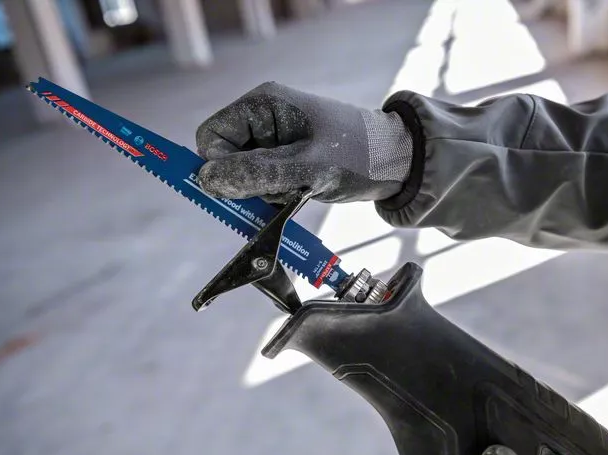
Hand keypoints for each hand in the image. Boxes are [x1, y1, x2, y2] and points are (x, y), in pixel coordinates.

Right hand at [195, 82, 412, 203]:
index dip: (219, 167)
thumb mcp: (308, 168)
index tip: (245, 190)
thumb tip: (207, 179)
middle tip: (282, 190)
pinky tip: (301, 194)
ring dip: (265, 192)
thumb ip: (257, 174)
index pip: (212, 136)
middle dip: (247, 182)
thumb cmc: (360, 156)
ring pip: (243, 175)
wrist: (400, 164)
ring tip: (300, 190)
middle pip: (225, 158)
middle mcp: (265, 118)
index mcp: (264, 105)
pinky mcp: (286, 159)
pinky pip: (263, 183)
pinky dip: (276, 195)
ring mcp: (275, 139)